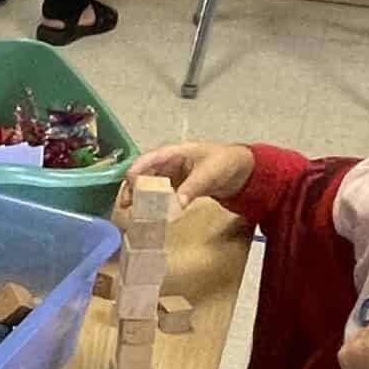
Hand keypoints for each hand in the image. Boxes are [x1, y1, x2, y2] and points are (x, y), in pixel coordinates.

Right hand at [121, 140, 254, 208]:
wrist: (243, 171)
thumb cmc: (225, 164)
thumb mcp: (209, 174)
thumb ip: (192, 188)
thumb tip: (175, 206)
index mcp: (173, 153)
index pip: (148, 159)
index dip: (136, 171)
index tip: (129, 186)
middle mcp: (168, 163)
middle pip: (143, 173)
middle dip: (132, 188)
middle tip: (125, 206)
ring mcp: (171, 175)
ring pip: (148, 185)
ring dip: (139, 197)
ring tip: (131, 213)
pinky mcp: (176, 187)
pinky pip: (159, 194)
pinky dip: (152, 203)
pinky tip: (148, 215)